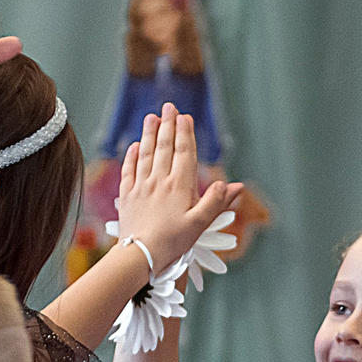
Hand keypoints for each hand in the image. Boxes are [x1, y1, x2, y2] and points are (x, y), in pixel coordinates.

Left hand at [115, 105, 232, 272]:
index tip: (184, 116)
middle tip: (168, 106)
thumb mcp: (200, 225)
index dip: (185, 132)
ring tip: (151, 117)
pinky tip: (134, 146)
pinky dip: (131, 155)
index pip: (184, 152)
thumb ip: (216, 202)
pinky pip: (129, 170)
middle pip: (164, 147)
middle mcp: (159, 181)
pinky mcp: (127, 196)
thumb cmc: (173, 242)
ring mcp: (141, 186)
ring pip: (145, 153)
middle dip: (167, 125)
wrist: (140, 255)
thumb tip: (234, 185)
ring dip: (148, 133)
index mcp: (180, 186)